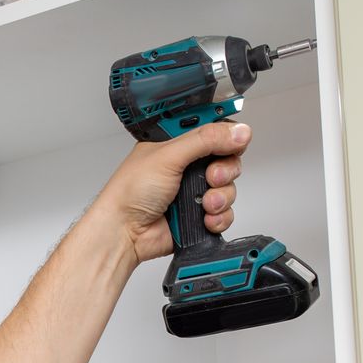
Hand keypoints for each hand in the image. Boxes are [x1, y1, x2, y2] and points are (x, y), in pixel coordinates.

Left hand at [87, 121, 251, 267]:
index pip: (213, 129)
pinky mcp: (199, 214)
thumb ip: (205, 140)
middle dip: (225, 169)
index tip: (231, 140)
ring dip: (222, 196)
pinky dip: (220, 217)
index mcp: (178, 143)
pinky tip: (204, 219)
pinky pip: (226, 213)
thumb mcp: (169, 155)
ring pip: (229, 187)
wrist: (125, 232)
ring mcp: (194, 190)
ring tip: (205, 203)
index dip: (226, 134)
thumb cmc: (130, 192)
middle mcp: (188, 165)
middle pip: (228, 158)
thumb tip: (238, 132)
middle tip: (211, 176)